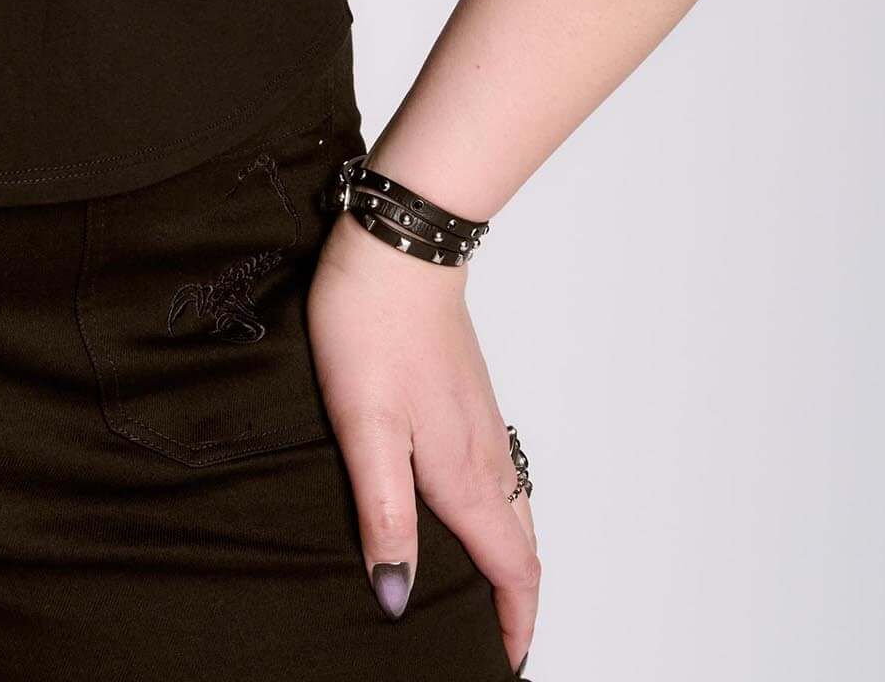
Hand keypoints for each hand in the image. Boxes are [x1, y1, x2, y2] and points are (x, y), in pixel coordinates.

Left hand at [306, 216, 539, 673]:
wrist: (399, 244)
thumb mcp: (363, 428)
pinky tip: (463, 509)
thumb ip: (383, 514)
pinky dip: (497, 515)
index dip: (515, 625)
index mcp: (465, 474)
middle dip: (517, 601)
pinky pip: (498, 475)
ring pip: (513, 509)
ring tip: (485, 591)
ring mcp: (482, 422)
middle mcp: (486, 454)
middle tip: (498, 640)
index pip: (512, 569)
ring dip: (509, 559)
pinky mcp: (468, 396)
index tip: (505, 663)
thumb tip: (396, 597)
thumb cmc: (372, 328)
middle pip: (521, 547)